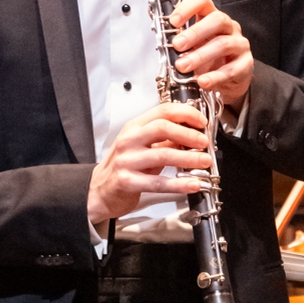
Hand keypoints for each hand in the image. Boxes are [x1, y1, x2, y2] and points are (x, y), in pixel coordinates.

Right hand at [86, 103, 216, 228]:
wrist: (99, 191)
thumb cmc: (123, 167)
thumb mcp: (143, 148)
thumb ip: (164, 141)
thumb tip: (192, 137)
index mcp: (134, 127)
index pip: (162, 111)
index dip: (185, 114)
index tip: (201, 122)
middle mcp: (129, 140)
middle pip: (163, 127)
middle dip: (188, 134)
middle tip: (204, 142)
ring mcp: (127, 160)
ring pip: (163, 154)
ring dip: (189, 158)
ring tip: (204, 161)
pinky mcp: (127, 182)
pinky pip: (158, 182)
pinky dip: (179, 183)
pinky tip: (193, 184)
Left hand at [168, 0, 252, 110]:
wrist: (229, 81)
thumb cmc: (209, 59)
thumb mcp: (193, 46)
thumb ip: (180, 40)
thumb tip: (162, 40)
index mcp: (212, 17)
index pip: (203, 1)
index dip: (188, 7)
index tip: (173, 21)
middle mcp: (228, 27)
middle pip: (217, 20)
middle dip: (195, 33)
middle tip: (177, 45)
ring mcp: (239, 44)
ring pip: (223, 44)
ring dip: (200, 56)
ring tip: (183, 66)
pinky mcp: (245, 64)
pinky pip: (231, 69)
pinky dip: (215, 76)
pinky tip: (202, 81)